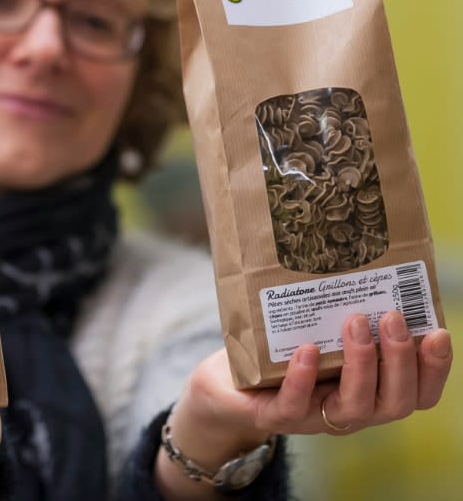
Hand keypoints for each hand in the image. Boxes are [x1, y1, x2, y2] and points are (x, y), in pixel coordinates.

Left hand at [155, 312, 451, 499]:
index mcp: (367, 388)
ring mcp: (313, 416)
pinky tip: (307, 349)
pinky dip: (304, 379)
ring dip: (361, 364)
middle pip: (394, 402)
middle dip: (400, 360)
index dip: (434, 368)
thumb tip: (362, 250)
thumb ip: (340, 306)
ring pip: (354, 408)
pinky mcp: (274, 415)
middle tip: (392, 317)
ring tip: (355, 321)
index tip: (438, 331)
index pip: (417, 392)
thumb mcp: (316, 327)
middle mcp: (348, 407)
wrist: (227, 382)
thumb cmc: (280, 349)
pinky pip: (295, 406)